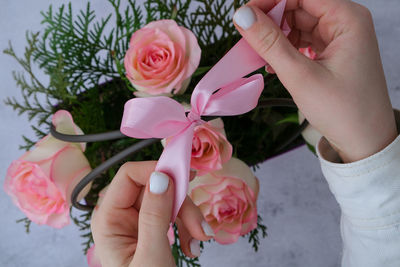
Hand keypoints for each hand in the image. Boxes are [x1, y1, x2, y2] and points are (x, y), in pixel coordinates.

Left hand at [91, 161, 213, 266]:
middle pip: (155, 186)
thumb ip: (155, 215)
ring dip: (189, 218)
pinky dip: (188, 227)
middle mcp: (120, 214)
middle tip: (200, 226)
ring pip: (169, 198)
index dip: (158, 171)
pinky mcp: (151, 226)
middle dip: (181, 204)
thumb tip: (162, 176)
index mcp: (108, 218)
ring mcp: (136, 219)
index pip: (130, 175)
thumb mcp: (151, 256)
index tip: (187, 179)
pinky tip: (193, 245)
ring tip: (200, 240)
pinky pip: (174, 213)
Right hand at [233, 0, 397, 161]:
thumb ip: (270, 43)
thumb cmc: (343, 110)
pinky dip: (285, 51)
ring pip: (298, 26)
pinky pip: (302, 43)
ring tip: (261, 58)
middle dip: (271, 23)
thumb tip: (243, 15)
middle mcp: (345, 23)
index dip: (270, 2)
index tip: (244, 16)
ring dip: (276, 39)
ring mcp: (339, 39)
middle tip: (248, 40)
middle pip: (298, 8)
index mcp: (347, 19)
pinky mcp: (332, 54)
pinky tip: (274, 66)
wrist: (364, 142)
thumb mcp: (300, 75)